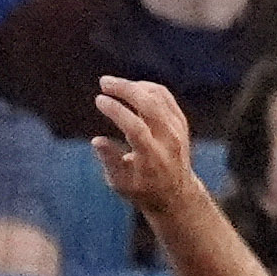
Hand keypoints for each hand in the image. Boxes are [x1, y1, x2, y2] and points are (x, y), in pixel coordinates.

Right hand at [91, 76, 199, 216]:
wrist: (175, 193)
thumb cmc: (142, 190)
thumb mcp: (120, 183)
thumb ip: (109, 161)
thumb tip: (96, 140)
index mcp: (153, 157)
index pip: (135, 127)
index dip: (116, 111)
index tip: (99, 100)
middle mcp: (169, 140)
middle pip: (150, 105)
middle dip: (125, 89)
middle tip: (104, 81)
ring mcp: (178, 129)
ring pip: (158, 96)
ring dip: (134, 86)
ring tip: (112, 84)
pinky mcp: (180, 122)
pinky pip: (164, 97)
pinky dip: (146, 88)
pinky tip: (130, 88)